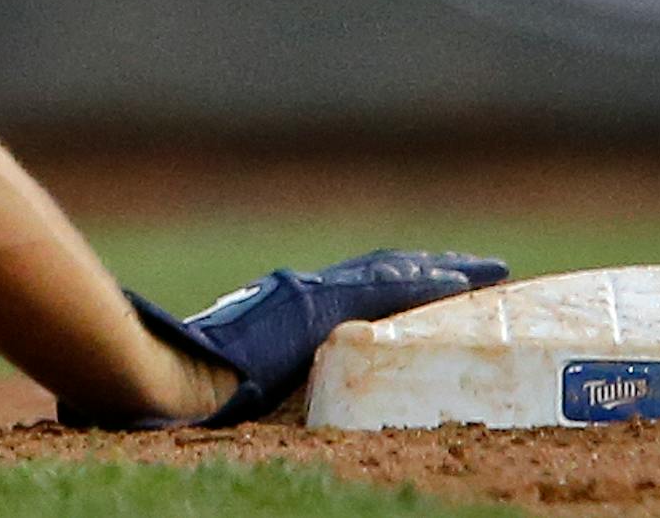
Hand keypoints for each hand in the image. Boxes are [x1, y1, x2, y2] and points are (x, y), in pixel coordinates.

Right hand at [72, 249, 508, 427]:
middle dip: (430, 269)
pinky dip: (425, 283)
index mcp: (285, 308)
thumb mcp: (232, 368)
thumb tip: (244, 389)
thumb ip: (256, 366)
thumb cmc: (187, 381)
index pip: (353, 286)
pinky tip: (461, 281)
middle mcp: (301, 290)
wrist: (173, 374)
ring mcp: (310, 295)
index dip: (397, 280)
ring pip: (389, 274)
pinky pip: (385, 291)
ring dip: (440, 271)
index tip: (434, 280)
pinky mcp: (320, 307)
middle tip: (478, 271)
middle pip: (379, 270)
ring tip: (485, 272)